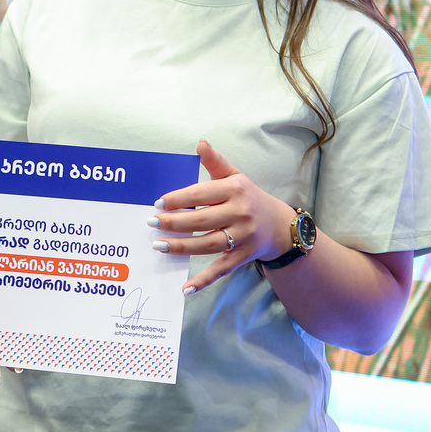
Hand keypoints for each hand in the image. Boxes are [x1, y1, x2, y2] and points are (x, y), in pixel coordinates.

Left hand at [149, 139, 295, 294]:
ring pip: (207, 244)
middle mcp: (241, 213)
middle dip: (174, 223)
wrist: (279, 225)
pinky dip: (203, 280)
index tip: (158, 204)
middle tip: (151, 223)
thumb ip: (216, 162)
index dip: (178, 199)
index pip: (201, 194)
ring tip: (158, 245)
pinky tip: (185, 288)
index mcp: (235, 190)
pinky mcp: (242, 257)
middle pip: (201, 220)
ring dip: (181, 247)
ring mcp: (243, 237)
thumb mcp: (235, 176)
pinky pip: (220, 269)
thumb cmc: (249, 197)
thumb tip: (200, 143)